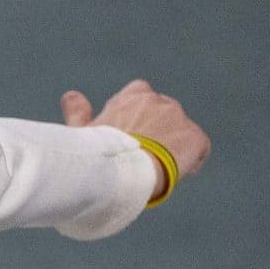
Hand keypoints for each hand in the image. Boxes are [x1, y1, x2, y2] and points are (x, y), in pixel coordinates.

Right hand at [62, 78, 208, 200]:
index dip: (136, 113)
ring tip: (159, 168)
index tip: (129, 131)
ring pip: (181, 131)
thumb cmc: (97, 152)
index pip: (140, 94)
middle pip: (163, 113)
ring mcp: (180, 118)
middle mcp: (160, 101)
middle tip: (143, 154)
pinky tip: (177, 174)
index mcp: (133, 96)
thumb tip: (70, 95)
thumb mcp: (82, 132)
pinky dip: (191, 159)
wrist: (125, 170)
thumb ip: (78, 112)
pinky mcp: (196, 137)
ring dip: (173, 144)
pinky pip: (199, 148)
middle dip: (157, 129)